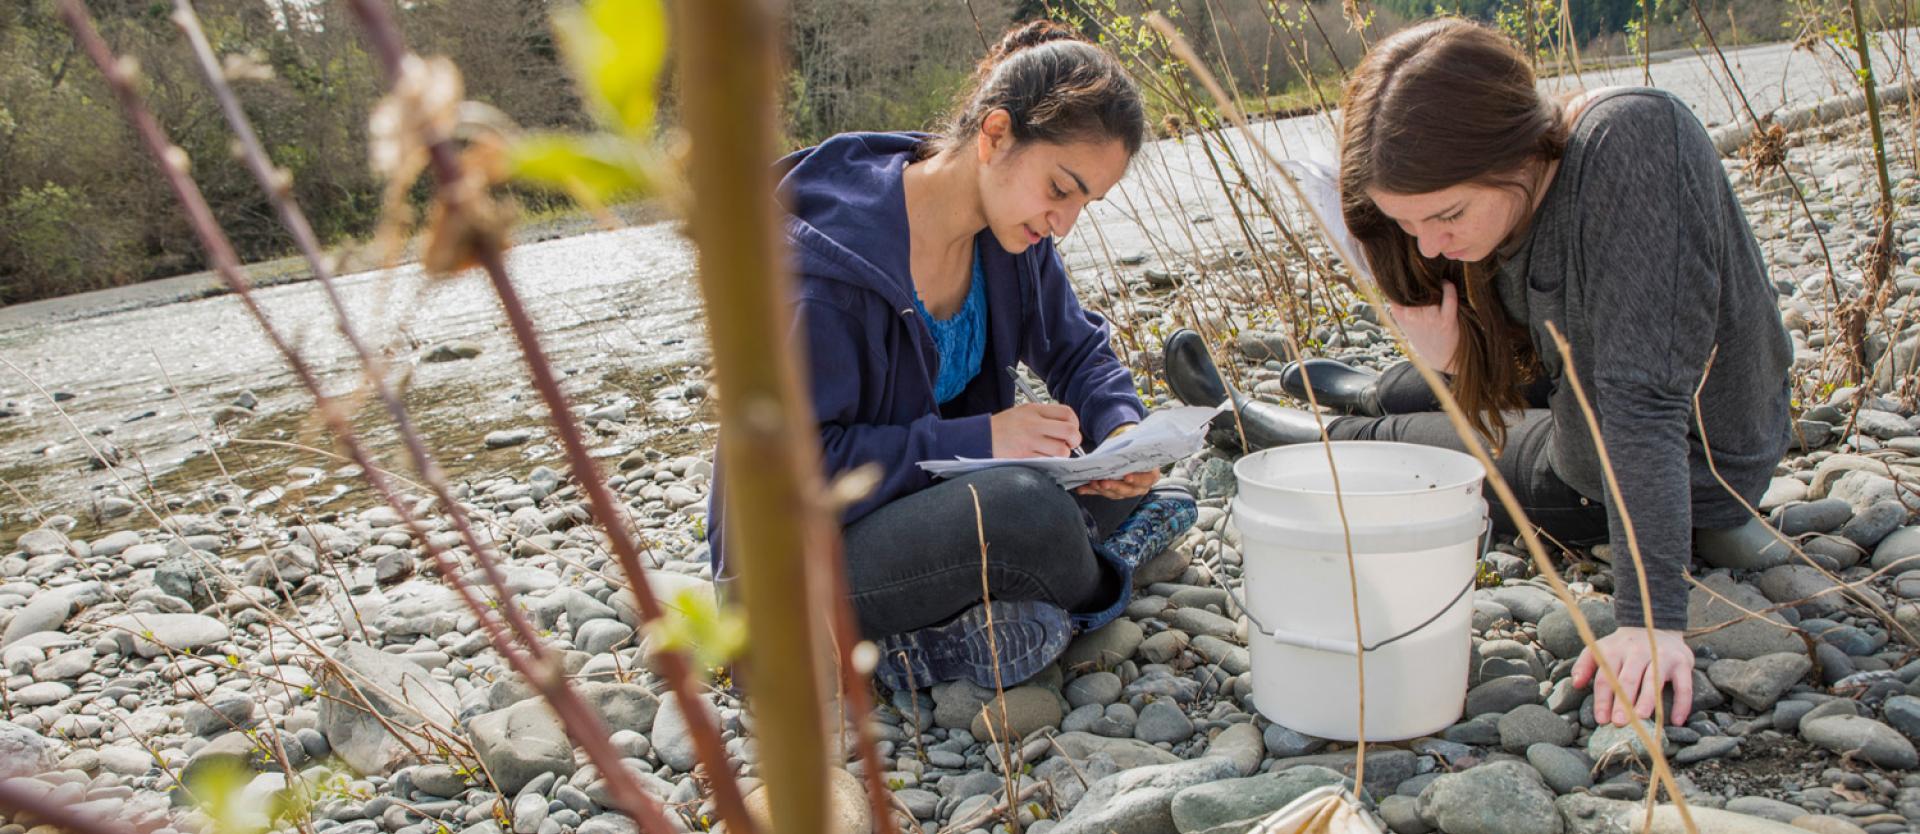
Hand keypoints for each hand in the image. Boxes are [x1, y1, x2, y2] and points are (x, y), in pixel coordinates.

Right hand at [991, 403, 1080, 457]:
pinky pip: (1048, 461)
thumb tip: (1068, 428)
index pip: (1067, 413)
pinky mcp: (1024, 456)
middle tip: (1069, 445)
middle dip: (1074, 441)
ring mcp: (1029, 441)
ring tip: (1053, 454)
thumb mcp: (1023, 412)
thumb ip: (1044, 417)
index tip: (1072, 430)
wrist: (979, 437)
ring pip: (1061, 450)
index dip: (1075, 423)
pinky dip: (1050, 463)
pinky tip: (1044, 460)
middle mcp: (1034, 424)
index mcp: (1034, 410)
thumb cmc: (1002, 427)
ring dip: (1062, 455)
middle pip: (1069, 431)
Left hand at [1074, 423, 1157, 497]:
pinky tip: (1082, 488)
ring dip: (1101, 489)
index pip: (1145, 480)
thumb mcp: (1137, 450)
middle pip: (1128, 490)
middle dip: (1114, 486)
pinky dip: (1091, 490)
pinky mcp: (1113, 493)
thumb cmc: (1134, 451)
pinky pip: (1102, 493)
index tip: (1127, 476)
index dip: (1137, 480)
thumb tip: (1121, 450)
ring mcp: (1126, 491)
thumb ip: (1133, 452)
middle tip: (1103, 482)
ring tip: (1092, 483)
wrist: (1128, 451)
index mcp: (1150, 476)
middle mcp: (1139, 487)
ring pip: (1114, 494)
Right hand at [1387, 281, 1460, 373]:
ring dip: (1434, 283)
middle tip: (1423, 273)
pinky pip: (1448, 297)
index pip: (1395, 290)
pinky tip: (1446, 285)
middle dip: (1419, 279)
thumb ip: (1400, 306)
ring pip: (1431, 291)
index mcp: (1400, 316)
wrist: (1440, 359)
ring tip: (1435, 281)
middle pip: (1415, 288)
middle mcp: (1413, 316)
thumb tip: (1395, 282)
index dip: (1400, 279)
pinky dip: (1448, 288)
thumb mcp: (1404, 324)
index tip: (1405, 271)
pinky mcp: (1447, 321)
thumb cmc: (1423, 338)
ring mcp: (1430, 318)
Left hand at [1572, 628, 1694, 726]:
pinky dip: (1681, 704)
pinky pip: (1683, 686)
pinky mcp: (1682, 662)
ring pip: (1654, 681)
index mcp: (1615, 650)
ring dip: (1647, 701)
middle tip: (1619, 723)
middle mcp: (1637, 652)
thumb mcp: (1601, 649)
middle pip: (1629, 679)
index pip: (1606, 677)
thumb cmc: (1624, 647)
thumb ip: (1585, 664)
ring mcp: (1661, 656)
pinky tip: (1676, 721)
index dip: (1603, 699)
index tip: (1601, 720)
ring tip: (1642, 720)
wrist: (1657, 626)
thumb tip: (1576, 684)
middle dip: (1623, 702)